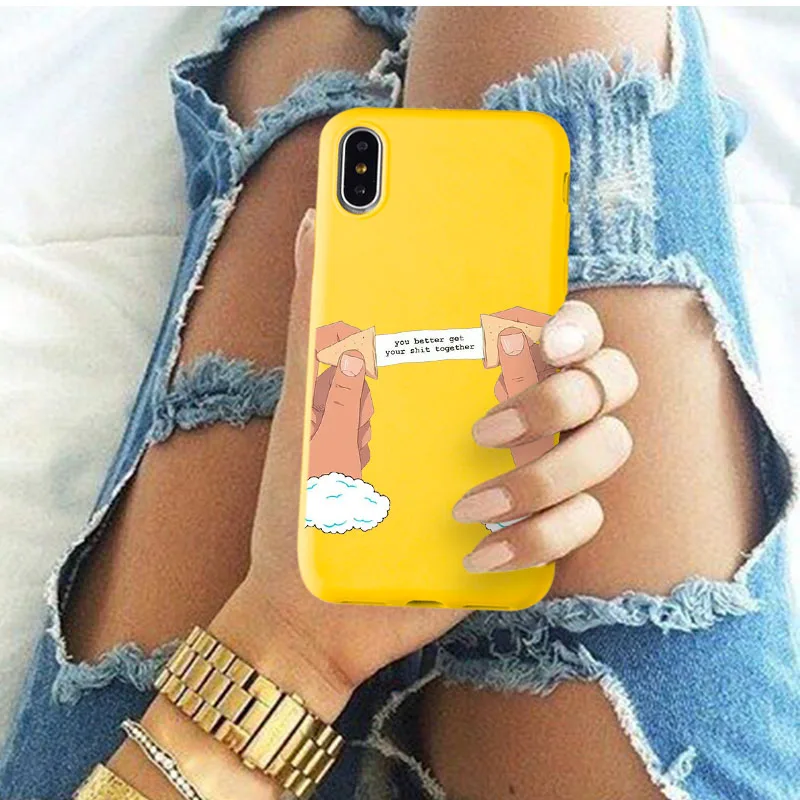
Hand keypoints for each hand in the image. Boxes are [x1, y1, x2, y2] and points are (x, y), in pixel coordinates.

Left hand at [212, 210, 637, 724]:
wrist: (310, 597)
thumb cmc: (310, 488)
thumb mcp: (310, 393)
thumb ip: (316, 306)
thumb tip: (313, 216)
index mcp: (476, 373)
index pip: (559, 328)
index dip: (577, 324)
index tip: (548, 337)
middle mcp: (518, 417)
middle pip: (606, 382)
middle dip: (566, 397)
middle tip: (490, 426)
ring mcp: (532, 477)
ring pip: (607, 451)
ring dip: (548, 477)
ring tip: (469, 501)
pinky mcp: (534, 539)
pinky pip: (583, 527)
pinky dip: (542, 536)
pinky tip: (478, 550)